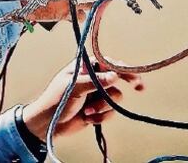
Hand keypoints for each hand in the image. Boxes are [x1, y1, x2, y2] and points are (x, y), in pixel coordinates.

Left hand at [21, 61, 143, 140]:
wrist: (48, 125)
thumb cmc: (55, 100)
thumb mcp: (74, 87)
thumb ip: (95, 82)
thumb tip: (114, 76)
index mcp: (85, 68)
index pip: (108, 63)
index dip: (122, 67)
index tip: (132, 75)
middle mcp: (93, 79)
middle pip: (117, 78)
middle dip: (127, 82)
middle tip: (139, 87)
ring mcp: (96, 95)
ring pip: (114, 97)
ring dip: (102, 106)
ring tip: (87, 111)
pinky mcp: (97, 110)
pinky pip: (110, 112)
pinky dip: (100, 116)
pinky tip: (88, 118)